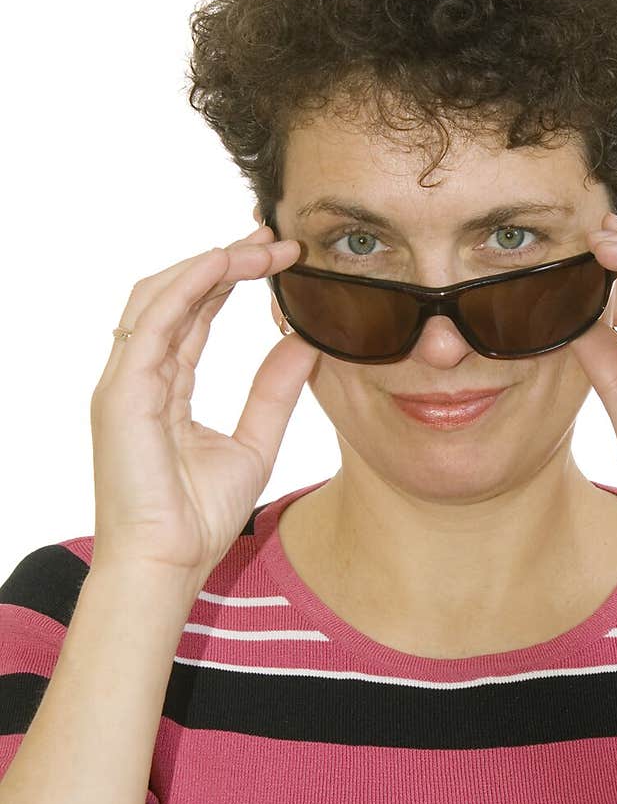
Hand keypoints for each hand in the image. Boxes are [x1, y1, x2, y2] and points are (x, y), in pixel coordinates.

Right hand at [90, 224, 319, 581]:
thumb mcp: (255, 444)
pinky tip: (226, 263)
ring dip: (212, 262)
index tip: (279, 257)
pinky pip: (154, 320)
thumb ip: (275, 391)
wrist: (166, 565)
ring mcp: (125, 380)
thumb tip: (307, 342)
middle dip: (225, 258)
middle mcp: (139, 375)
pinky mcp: (123, 391)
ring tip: (260, 244)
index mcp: (164, 386)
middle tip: (275, 237)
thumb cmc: (198, 519)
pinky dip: (189, 285)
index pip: (195, 314)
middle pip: (177, 294)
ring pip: (161, 294)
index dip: (233, 279)